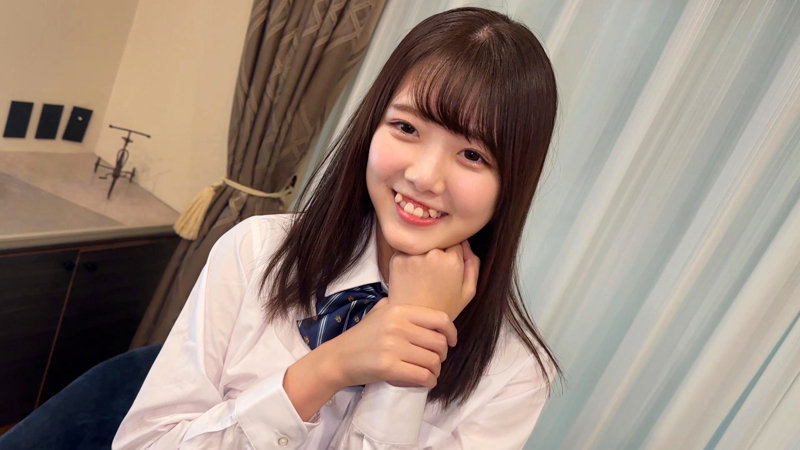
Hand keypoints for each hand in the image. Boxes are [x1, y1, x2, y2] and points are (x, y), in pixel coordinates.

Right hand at [284, 300, 455, 419]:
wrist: (338, 358)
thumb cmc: (361, 336)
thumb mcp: (379, 312)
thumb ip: (401, 308)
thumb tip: (425, 310)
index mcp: (399, 310)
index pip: (440, 319)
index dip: (451, 332)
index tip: (452, 342)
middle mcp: (397, 326)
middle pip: (439, 343)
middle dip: (442, 355)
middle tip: (435, 360)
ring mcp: (393, 347)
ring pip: (433, 361)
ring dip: (436, 370)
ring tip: (429, 372)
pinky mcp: (389, 367)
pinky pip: (423, 376)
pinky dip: (429, 382)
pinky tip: (425, 381)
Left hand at [388, 240, 479, 319]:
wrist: (413, 322)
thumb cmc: (443, 308)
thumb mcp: (468, 292)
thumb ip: (473, 265)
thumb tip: (466, 243)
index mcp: (452, 260)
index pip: (455, 242)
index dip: (452, 255)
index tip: (447, 268)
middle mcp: (433, 253)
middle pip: (438, 241)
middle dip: (437, 252)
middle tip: (433, 275)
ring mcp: (413, 255)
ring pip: (422, 245)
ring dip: (422, 254)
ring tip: (421, 277)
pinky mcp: (397, 259)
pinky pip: (406, 251)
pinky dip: (408, 260)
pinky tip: (410, 277)